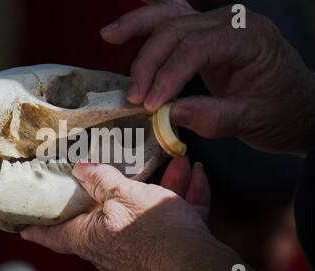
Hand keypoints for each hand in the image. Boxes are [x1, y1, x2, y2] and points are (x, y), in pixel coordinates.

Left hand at [21, 158, 278, 270]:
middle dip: (114, 190)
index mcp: (90, 236)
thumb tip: (81, 168)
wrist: (198, 270)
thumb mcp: (123, 195)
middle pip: (104, 216)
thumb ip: (101, 179)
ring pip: (145, 211)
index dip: (35, 229)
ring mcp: (140, 249)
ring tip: (174, 163)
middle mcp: (111, 246)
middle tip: (110, 173)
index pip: (52, 235)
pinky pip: (171, 219)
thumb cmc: (155, 234)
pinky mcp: (167, 249)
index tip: (21, 227)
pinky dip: (182, 198)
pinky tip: (195, 175)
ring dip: (160, 186)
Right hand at [101, 1, 314, 154]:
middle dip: (148, 61)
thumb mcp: (252, 121)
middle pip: (177, 28)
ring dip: (138, 26)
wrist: (299, 106)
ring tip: (109, 36)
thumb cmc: (281, 112)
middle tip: (133, 95)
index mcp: (250, 39)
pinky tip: (130, 25)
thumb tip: (171, 114)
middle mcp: (233, 22)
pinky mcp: (208, 33)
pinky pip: (176, 19)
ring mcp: (219, 23)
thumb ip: (214, 118)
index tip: (149, 104)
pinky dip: (150, 21)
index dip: (167, 75)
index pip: (196, 47)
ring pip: (171, 14)